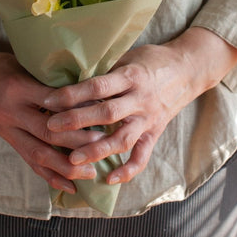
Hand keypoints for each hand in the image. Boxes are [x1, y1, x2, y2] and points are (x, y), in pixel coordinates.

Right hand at [0, 31, 99, 193]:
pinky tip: (70, 187)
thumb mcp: (23, 63)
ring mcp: (8, 130)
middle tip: (103, 144)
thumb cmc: (1, 66)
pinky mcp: (8, 142)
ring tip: (91, 172)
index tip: (101, 112)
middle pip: (48, 132)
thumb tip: (86, 86)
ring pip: (39, 154)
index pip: (51, 102)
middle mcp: (12, 112)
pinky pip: (30, 163)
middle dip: (77, 141)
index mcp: (18, 88)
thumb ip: (48, 77)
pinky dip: (50, 177)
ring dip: (66, 166)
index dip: (76, 109)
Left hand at [43, 27, 236, 184]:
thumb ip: (104, 70)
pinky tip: (108, 179)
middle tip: (50, 128)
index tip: (48, 100)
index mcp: (131, 76)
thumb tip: (67, 76)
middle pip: (106, 113)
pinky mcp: (156, 133)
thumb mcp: (127, 56)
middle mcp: (140, 100)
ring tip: (72, 160)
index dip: (71, 94)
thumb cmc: (151, 59)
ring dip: (96, 151)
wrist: (189, 69)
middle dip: (76, 122)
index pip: (97, 86)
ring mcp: (149, 119)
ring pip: (122, 139)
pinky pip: (142, 157)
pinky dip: (127, 171)